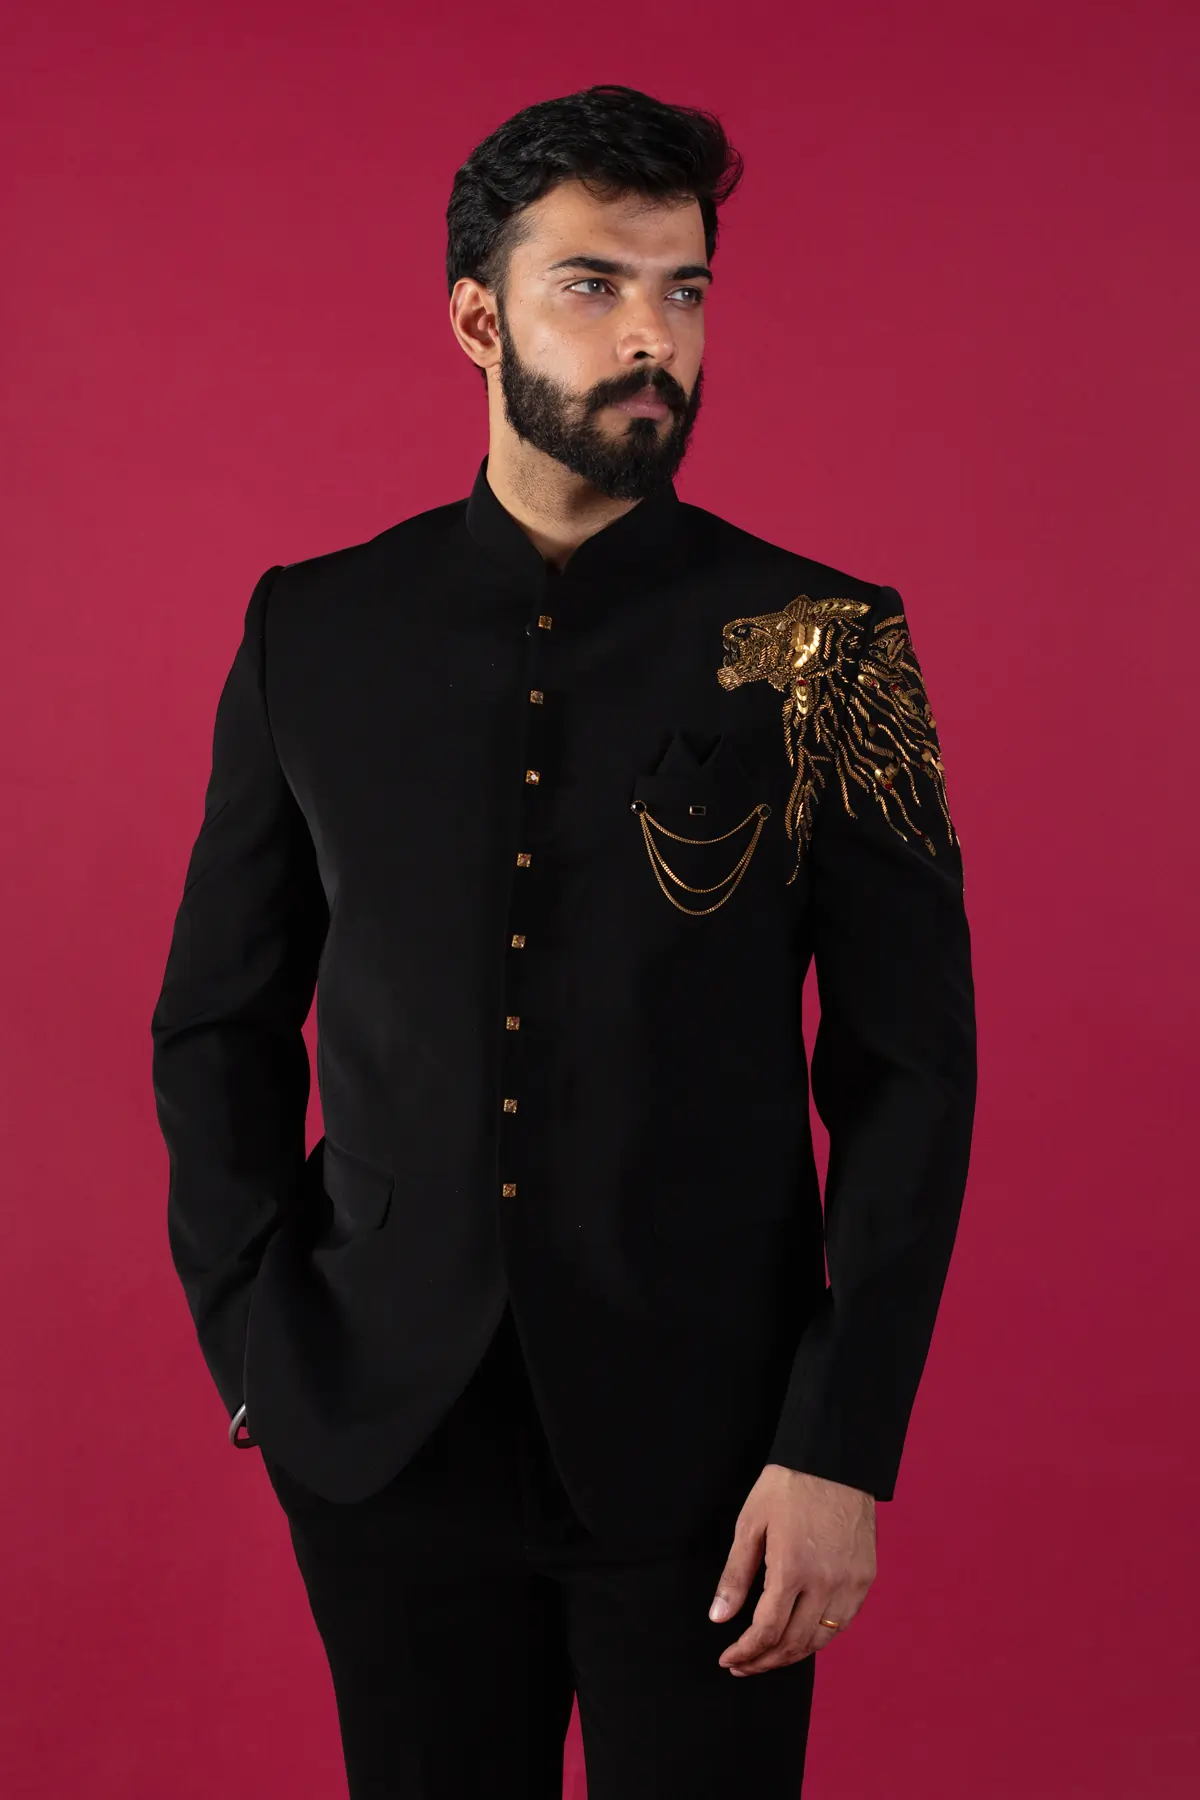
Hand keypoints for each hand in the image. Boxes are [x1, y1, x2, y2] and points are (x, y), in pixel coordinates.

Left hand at [708, 1464, 876, 1674]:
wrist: (833, 1459)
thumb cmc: (786, 1486)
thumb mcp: (750, 1524)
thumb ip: (736, 1576)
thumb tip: (719, 1618)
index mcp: (792, 1569)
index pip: (767, 1631)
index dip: (746, 1652)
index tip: (729, 1659)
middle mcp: (825, 1582)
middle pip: (794, 1644)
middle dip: (765, 1661)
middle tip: (743, 1665)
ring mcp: (850, 1582)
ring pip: (822, 1639)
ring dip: (793, 1654)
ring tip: (769, 1655)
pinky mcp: (866, 1577)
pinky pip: (843, 1622)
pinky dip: (821, 1636)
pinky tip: (802, 1633)